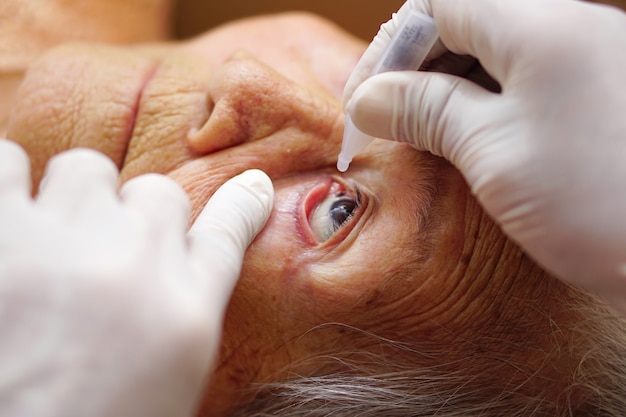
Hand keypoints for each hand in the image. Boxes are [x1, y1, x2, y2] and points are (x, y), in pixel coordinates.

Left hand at [0, 139, 272, 416]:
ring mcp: (70, 245)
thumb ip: (183, 322)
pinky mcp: (3, 233)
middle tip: (98, 249)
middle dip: (132, 214)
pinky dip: (7, 178)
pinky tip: (8, 214)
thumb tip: (172, 282)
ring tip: (44, 235)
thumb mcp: (170, 383)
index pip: (226, 237)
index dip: (240, 206)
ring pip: (86, 170)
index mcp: (187, 316)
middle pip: (158, 193)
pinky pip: (8, 162)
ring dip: (70, 196)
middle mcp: (141, 267)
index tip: (251, 185)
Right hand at [343, 0, 625, 312]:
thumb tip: (369, 97)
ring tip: (419, 137)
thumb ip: (426, 111)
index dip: (389, 48)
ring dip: (446, 89)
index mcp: (540, 25)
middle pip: (465, 22)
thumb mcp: (492, 152)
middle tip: (384, 122)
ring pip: (493, 53)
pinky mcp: (599, 93)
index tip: (362, 101)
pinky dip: (482, 105)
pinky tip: (466, 142)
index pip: (437, 3)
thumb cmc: (600, 204)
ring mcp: (589, 58)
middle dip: (414, 68)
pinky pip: (524, 81)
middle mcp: (570, 25)